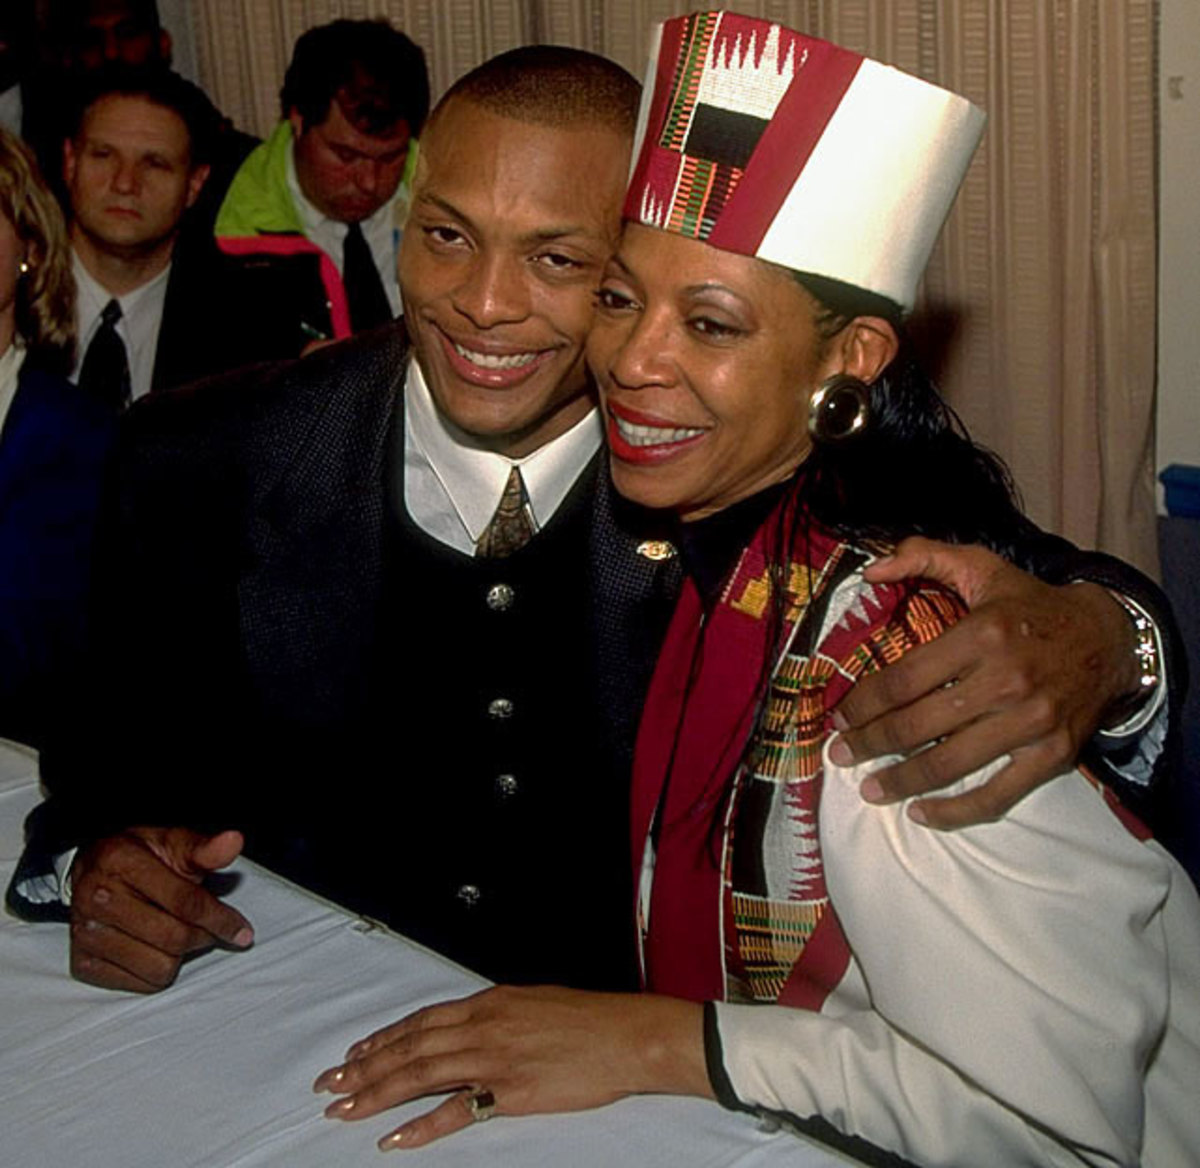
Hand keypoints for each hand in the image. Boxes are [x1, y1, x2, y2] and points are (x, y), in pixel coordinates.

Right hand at [69, 827, 252, 992]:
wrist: (94, 869)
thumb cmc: (142, 857)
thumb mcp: (174, 843)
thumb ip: (206, 848)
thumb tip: (234, 841)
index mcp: (122, 861)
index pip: (184, 902)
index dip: (220, 918)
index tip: (243, 932)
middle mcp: (98, 898)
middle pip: (174, 938)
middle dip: (203, 936)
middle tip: (210, 929)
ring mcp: (86, 933)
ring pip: (159, 967)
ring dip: (180, 955)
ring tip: (178, 933)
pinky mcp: (83, 963)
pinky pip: (139, 984)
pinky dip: (157, 970)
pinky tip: (155, 947)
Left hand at [312, 985, 706, 1149]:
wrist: (626, 1035)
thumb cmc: (588, 1020)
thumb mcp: (534, 1003)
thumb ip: (497, 1015)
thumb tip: (471, 1025)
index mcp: (489, 1002)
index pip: (422, 1020)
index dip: (384, 1038)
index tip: (354, 1055)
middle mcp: (484, 1025)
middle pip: (410, 1046)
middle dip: (365, 1067)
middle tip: (329, 1087)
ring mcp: (495, 1058)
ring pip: (421, 1074)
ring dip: (378, 1094)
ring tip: (345, 1111)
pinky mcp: (510, 1092)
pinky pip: (457, 1110)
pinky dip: (422, 1125)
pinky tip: (395, 1139)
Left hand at [830, 537, 1138, 828]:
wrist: (1110, 637)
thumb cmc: (1031, 604)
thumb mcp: (982, 566)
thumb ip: (924, 556)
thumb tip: (870, 570)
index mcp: (982, 634)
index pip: (905, 678)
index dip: (865, 702)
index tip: (840, 716)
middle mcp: (1005, 680)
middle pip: (918, 724)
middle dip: (870, 744)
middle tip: (841, 755)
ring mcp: (1030, 722)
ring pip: (950, 763)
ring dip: (902, 782)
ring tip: (870, 790)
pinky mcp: (1052, 755)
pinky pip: (997, 795)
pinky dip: (956, 811)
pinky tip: (922, 813)